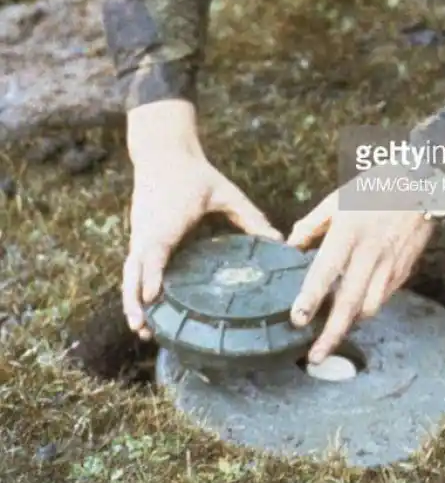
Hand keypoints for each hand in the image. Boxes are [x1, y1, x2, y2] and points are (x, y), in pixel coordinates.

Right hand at [123, 154, 281, 339]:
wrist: (162, 152)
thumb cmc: (193, 173)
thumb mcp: (224, 192)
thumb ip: (249, 215)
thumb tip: (278, 239)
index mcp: (167, 222)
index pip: (153, 253)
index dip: (151, 276)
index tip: (153, 298)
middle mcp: (148, 232)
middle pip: (133, 272)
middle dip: (135, 301)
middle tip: (143, 330)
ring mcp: (140, 234)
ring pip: (129, 272)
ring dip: (131, 300)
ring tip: (141, 329)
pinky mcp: (140, 235)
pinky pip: (133, 265)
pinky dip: (135, 286)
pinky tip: (145, 306)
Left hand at [285, 187, 434, 363]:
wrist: (424, 183)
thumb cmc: (377, 187)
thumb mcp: (339, 198)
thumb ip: (313, 224)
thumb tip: (290, 246)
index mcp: (349, 231)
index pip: (326, 271)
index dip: (311, 298)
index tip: (297, 320)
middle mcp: (370, 252)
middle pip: (350, 302)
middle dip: (332, 334)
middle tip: (315, 356)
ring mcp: (390, 264)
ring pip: (370, 307)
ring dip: (350, 325)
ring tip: (332, 336)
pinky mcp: (404, 270)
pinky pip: (384, 298)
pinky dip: (368, 309)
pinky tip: (355, 312)